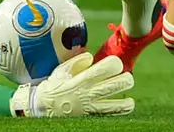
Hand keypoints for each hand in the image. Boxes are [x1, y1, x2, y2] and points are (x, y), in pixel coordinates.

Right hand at [10, 53, 134, 116]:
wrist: (44, 107)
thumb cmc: (53, 86)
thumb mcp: (61, 70)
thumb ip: (77, 62)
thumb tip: (91, 57)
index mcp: (81, 79)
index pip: (106, 69)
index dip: (115, 63)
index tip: (115, 63)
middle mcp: (88, 93)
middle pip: (117, 85)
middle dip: (127, 79)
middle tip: (126, 76)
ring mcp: (91, 107)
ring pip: (118, 105)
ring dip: (127, 101)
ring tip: (129, 98)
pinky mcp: (91, 116)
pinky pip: (111, 115)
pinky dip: (120, 111)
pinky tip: (124, 106)